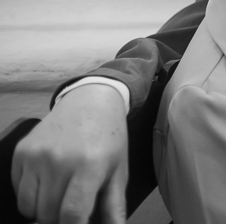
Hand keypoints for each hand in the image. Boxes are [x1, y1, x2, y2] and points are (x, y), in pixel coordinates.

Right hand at [12, 84, 128, 223]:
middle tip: (73, 208)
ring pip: (29, 207)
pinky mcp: (21, 152)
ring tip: (61, 196)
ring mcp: (36, 155)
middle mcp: (59, 159)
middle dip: (60, 219)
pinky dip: (30, 196)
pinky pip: (18, 191)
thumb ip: (114, 206)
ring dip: (43, 210)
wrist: (89, 102)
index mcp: (89, 165)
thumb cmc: (108, 139)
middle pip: (48, 213)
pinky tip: (47, 183)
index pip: (72, 214)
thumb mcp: (118, 170)